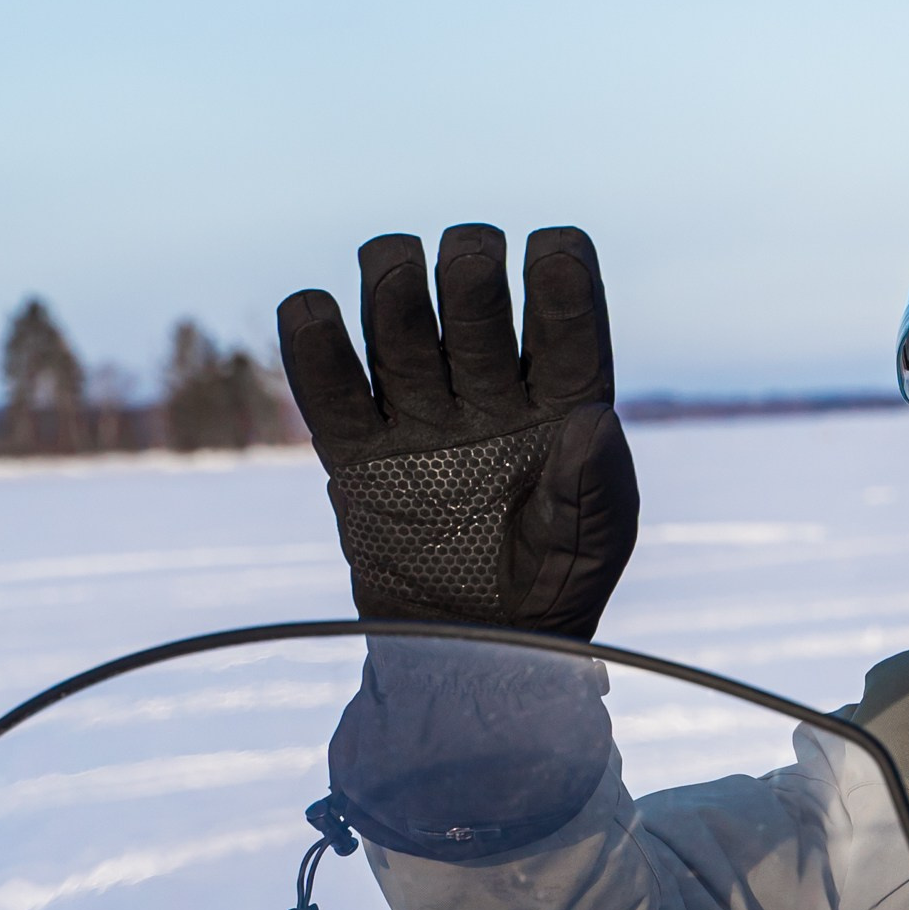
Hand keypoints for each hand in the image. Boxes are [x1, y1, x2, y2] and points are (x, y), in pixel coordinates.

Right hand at [278, 225, 638, 638]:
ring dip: (394, 281)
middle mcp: (488, 392)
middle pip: (473, 297)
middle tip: (466, 265)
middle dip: (469, 267)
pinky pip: (327, 384)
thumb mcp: (592, 548)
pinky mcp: (358, 452)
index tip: (550, 252)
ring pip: (398, 318)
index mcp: (560, 401)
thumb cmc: (552, 594)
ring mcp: (420, 416)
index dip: (560, 273)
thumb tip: (595, 421)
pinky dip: (313, 340)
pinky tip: (315, 311)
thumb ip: (595, 489)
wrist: (476, 656)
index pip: (565, 317)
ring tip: (396, 272)